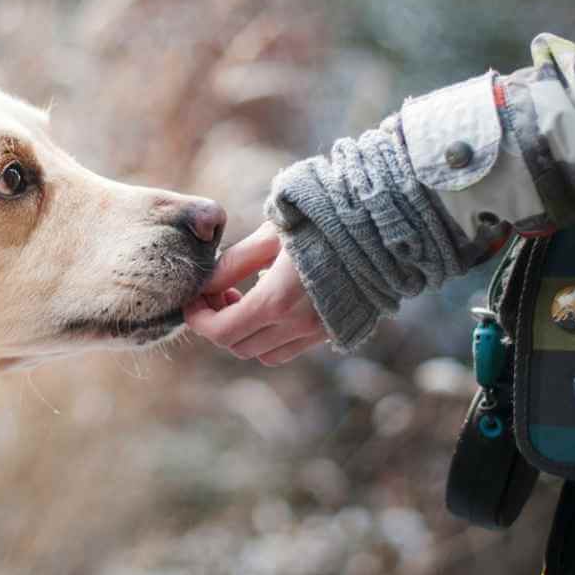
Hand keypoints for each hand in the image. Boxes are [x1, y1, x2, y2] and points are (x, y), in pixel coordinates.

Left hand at [184, 221, 328, 364]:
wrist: (381, 225)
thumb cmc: (320, 221)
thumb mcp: (269, 235)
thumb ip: (233, 264)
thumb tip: (204, 285)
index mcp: (277, 300)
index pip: (221, 332)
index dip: (198, 319)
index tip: (193, 300)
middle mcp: (298, 325)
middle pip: (238, 347)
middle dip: (218, 324)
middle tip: (218, 293)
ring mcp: (318, 332)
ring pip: (264, 354)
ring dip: (245, 333)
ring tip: (243, 298)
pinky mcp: (334, 331)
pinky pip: (290, 348)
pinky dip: (271, 336)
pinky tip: (272, 303)